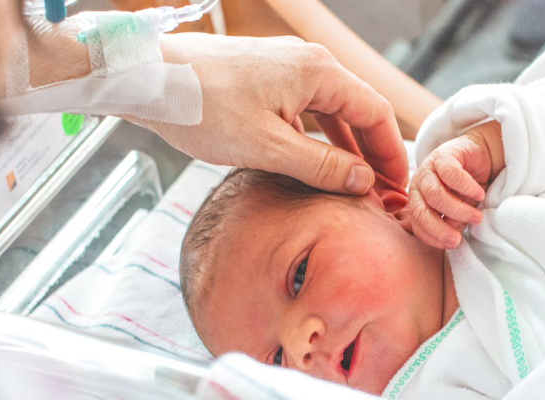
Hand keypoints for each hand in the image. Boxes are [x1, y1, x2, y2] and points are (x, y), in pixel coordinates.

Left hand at [137, 33, 407, 194]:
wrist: (147, 78)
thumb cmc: (202, 107)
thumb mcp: (267, 147)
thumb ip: (320, 166)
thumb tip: (363, 181)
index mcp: (318, 72)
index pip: (375, 113)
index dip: (390, 154)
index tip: (397, 187)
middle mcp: (308, 63)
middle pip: (357, 110)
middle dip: (371, 153)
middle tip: (381, 192)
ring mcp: (285, 68)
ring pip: (331, 111)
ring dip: (345, 147)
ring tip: (353, 184)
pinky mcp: (265, 78)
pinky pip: (306, 109)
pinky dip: (318, 138)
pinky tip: (315, 164)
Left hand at [409, 120, 502, 248]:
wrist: (479, 156)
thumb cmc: (467, 189)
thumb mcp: (460, 210)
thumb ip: (453, 223)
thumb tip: (454, 237)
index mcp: (418, 202)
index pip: (418, 225)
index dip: (433, 237)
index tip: (452, 244)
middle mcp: (419, 186)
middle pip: (421, 212)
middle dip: (440, 229)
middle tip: (458, 238)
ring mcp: (428, 170)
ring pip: (436, 195)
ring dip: (458, 210)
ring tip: (477, 217)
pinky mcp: (443, 155)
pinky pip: (451, 175)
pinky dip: (467, 188)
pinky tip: (479, 194)